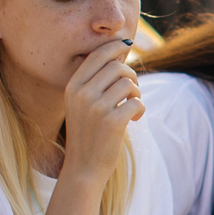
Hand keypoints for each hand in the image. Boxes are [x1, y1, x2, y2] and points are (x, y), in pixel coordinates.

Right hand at [58, 40, 143, 183]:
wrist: (83, 168)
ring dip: (137, 92)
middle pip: (117, 66)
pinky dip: (140, 108)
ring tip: (132, 106)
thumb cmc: (88, 133)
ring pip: (128, 83)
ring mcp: (96, 108)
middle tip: (132, 91)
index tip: (127, 46)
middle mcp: (82, 94)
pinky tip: (135, 118)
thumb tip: (120, 51)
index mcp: (73, 87)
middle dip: (131, 75)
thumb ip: (95, 80)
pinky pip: (136, 102)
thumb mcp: (82, 103)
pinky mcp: (112, 122)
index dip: (116, 47)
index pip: (97, 55)